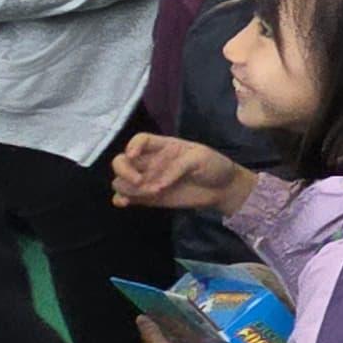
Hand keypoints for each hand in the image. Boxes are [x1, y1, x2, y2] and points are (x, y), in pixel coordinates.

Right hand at [111, 132, 249, 212]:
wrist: (222, 189)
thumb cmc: (213, 166)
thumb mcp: (201, 159)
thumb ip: (180, 167)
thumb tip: (159, 184)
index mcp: (163, 146)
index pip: (141, 140)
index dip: (132, 145)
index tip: (133, 156)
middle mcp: (151, 161)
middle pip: (122, 161)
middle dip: (124, 171)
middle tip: (140, 181)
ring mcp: (148, 180)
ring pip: (121, 181)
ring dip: (128, 188)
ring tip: (151, 193)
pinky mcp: (148, 197)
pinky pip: (125, 197)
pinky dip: (120, 199)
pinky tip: (125, 203)